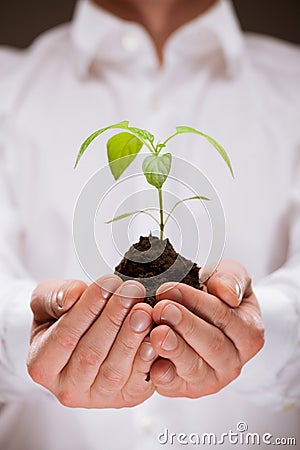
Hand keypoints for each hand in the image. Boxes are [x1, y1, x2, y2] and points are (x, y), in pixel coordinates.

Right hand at [27, 276, 156, 407]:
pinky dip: (147, 358)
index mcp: (41, 365)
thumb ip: (54, 296)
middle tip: (131, 292)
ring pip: (114, 370)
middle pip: (90, 355)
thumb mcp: (48, 299)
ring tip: (143, 310)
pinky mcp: (126, 397)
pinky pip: (137, 381)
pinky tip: (155, 334)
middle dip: (114, 319)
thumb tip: (72, 297)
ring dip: (131, 338)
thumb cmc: (64, 314)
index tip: (108, 282)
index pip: (64, 337)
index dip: (87, 309)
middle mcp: (67, 388)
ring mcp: (97, 397)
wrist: (87, 330)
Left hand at [148, 259, 263, 397]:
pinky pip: (174, 384)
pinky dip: (161, 372)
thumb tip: (228, 295)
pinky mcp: (186, 389)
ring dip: (174, 349)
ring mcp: (210, 379)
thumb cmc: (214, 292)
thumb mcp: (229, 276)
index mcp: (249, 333)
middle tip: (162, 308)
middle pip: (211, 344)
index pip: (224, 317)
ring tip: (156, 332)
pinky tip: (148, 357)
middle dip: (184, 325)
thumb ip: (233, 279)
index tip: (171, 288)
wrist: (198, 313)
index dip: (197, 302)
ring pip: (194, 367)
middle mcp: (233, 362)